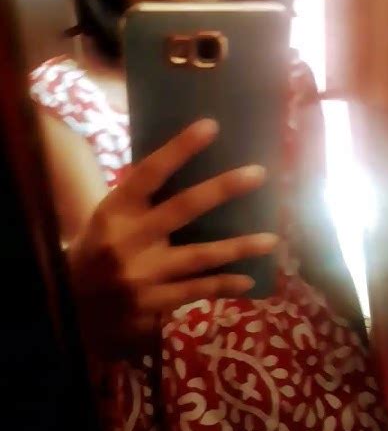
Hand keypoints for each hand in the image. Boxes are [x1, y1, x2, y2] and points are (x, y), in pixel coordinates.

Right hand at [68, 119, 277, 357]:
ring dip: (239, 247)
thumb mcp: (110, 217)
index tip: (210, 127)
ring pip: (199, 256)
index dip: (179, 149)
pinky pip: (196, 290)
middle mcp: (127, 240)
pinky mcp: (152, 303)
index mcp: (115, 210)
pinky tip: (249, 279)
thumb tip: (187, 164)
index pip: (148, 173)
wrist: (72, 304)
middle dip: (222, 189)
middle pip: (181, 208)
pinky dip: (224, 284)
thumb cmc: (99, 248)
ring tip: (272, 239)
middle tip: (258, 173)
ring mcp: (141, 274)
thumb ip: (142, 199)